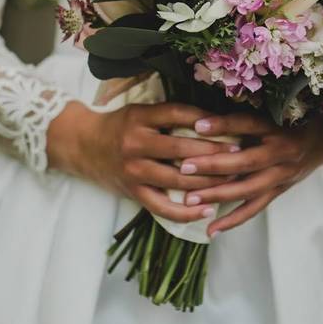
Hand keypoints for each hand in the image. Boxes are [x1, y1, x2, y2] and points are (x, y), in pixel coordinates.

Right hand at [48, 101, 238, 223]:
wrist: (82, 145)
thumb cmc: (119, 126)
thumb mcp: (140, 111)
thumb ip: (170, 114)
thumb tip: (213, 118)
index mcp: (139, 118)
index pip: (177, 115)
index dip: (206, 121)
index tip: (232, 127)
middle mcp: (135, 144)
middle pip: (181, 149)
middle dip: (214, 154)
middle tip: (241, 155)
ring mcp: (133, 171)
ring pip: (177, 180)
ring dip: (208, 182)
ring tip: (232, 180)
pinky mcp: (133, 193)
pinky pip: (163, 208)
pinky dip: (187, 212)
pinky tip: (208, 210)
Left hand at [182, 113, 322, 236]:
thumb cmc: (290, 121)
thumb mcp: (272, 112)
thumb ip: (242, 118)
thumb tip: (202, 117)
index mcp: (278, 128)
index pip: (249, 125)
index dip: (224, 125)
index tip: (198, 124)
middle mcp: (282, 153)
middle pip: (246, 161)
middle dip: (214, 165)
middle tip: (185, 168)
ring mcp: (282, 176)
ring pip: (248, 189)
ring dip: (218, 195)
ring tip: (189, 200)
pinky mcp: (279, 192)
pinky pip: (255, 208)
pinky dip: (233, 220)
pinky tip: (211, 229)